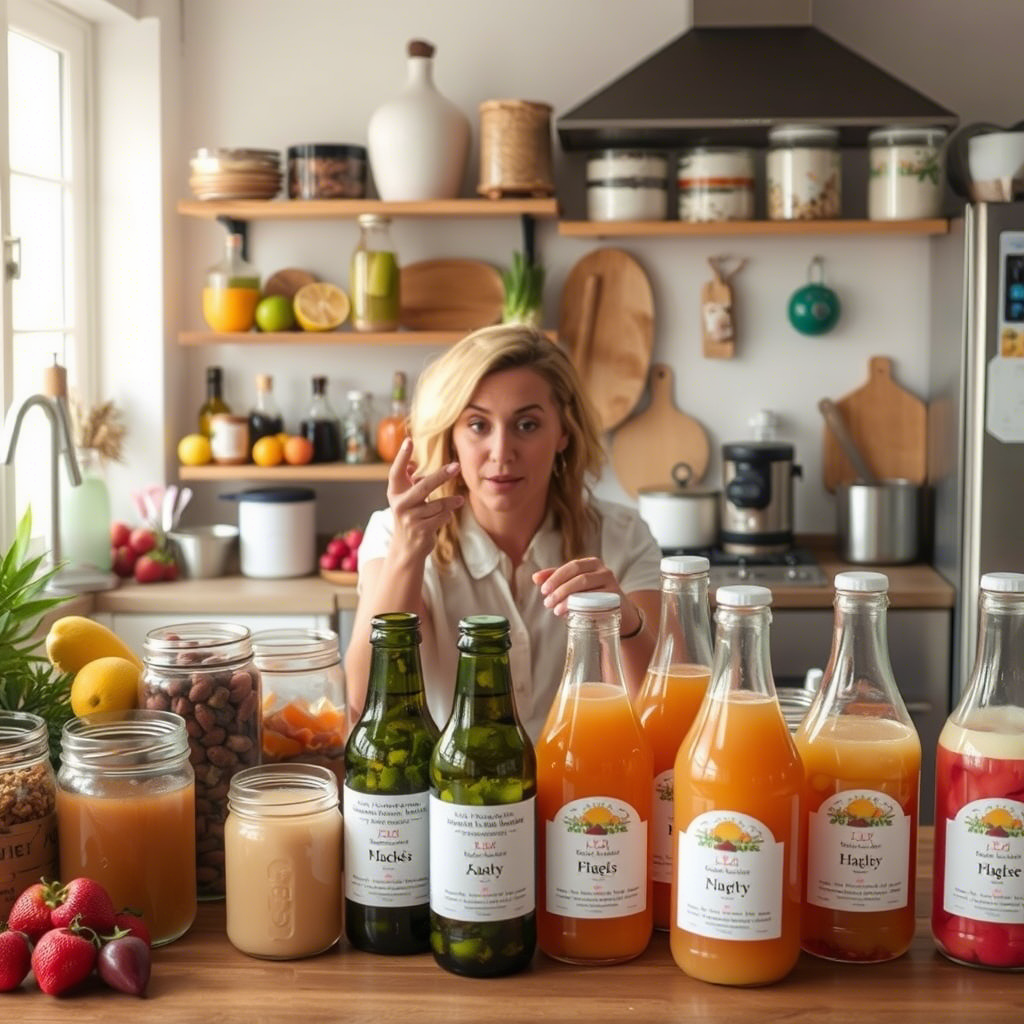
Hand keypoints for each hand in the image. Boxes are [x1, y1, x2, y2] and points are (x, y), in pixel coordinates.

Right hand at [387, 438, 463, 560]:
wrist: (406, 548)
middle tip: (457, 466)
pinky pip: (442, 517)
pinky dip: (447, 515)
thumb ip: (409, 481)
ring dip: (452, 502)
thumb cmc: (409, 516)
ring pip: (438, 504)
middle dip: (442, 475)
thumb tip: (413, 464)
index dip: (402, 456)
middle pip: (424, 486)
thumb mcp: (405, 498)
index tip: (409, 440)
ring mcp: (410, 519)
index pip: (396, 471)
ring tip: (460, 499)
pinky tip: (445, 517)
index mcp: (395, 493)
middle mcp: (400, 505)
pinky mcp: (422, 531)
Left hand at [532, 557, 641, 633]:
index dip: (555, 576)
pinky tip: (569, 614)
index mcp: (592, 563)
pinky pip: (595, 600)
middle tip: (547, 602)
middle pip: (578, 575)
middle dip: (559, 588)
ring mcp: (612, 583)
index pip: (571, 566)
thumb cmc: (594, 598)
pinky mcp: (616, 598)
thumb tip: (535, 577)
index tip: (542, 589)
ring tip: (555, 609)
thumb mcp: (576, 588)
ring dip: (567, 598)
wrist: (621, 615)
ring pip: (586, 587)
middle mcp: (604, 570)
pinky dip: (580, 607)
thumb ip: (557, 580)